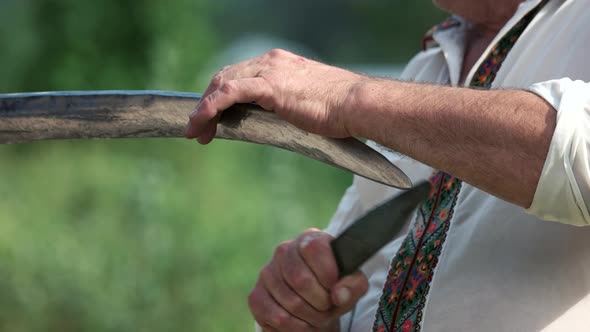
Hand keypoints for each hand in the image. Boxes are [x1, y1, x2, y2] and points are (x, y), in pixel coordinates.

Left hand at [185, 49, 366, 143]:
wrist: (357, 104)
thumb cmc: (340, 109)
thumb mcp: (306, 102)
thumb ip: (285, 105)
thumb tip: (274, 120)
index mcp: (279, 63)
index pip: (239, 75)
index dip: (219, 96)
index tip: (211, 119)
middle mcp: (270, 61)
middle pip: (225, 77)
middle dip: (206, 104)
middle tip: (199, 129)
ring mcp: (269, 71)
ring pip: (222, 83)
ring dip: (203, 109)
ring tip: (195, 131)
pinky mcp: (269, 86)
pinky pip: (229, 93)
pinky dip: (209, 108)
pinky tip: (201, 122)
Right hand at [248, 229, 368, 330]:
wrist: (313, 304)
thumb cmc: (333, 289)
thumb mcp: (351, 285)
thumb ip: (354, 285)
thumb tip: (338, 293)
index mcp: (309, 240)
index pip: (314, 248)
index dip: (328, 273)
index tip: (335, 287)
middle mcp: (284, 251)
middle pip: (301, 280)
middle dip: (321, 302)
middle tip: (327, 308)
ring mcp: (267, 273)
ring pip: (291, 302)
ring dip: (310, 318)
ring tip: (317, 316)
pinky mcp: (256, 296)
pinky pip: (277, 317)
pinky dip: (295, 327)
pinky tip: (301, 323)